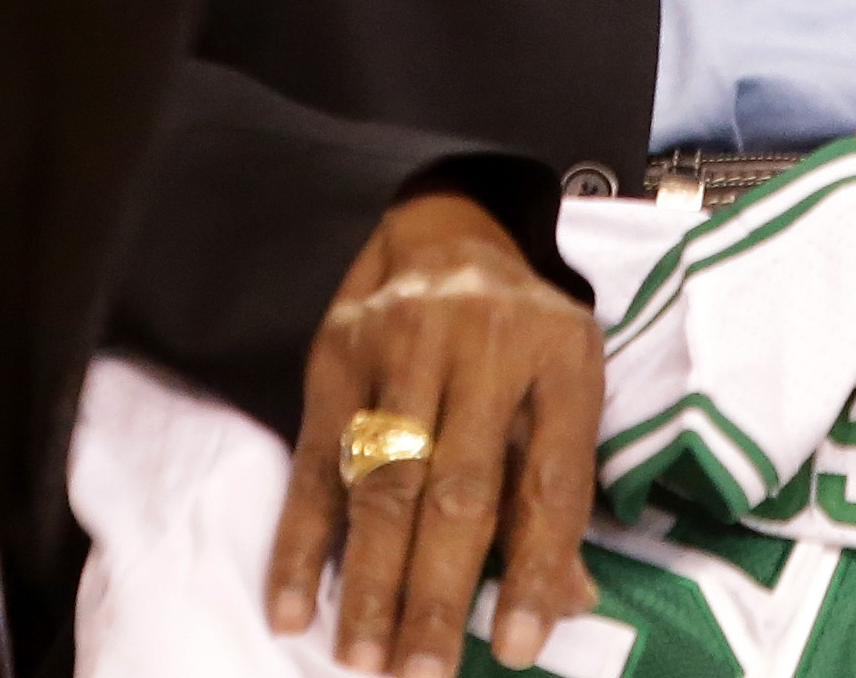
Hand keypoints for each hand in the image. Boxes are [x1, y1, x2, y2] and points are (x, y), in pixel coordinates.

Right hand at [268, 190, 601, 675]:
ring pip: (384, 480)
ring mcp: (401, 346)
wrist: (443, 222)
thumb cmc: (518, 331)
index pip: (552, 477)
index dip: (536, 568)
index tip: (520, 650)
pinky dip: (299, 540)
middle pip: (459, 488)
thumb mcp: (564, 385)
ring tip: (362, 658)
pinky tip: (291, 606)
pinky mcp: (335, 353)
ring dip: (369, 579)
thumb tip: (564, 604)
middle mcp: (481, 347)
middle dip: (440, 592)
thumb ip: (557, 489)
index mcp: (559, 357)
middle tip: (423, 675)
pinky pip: (314, 460)